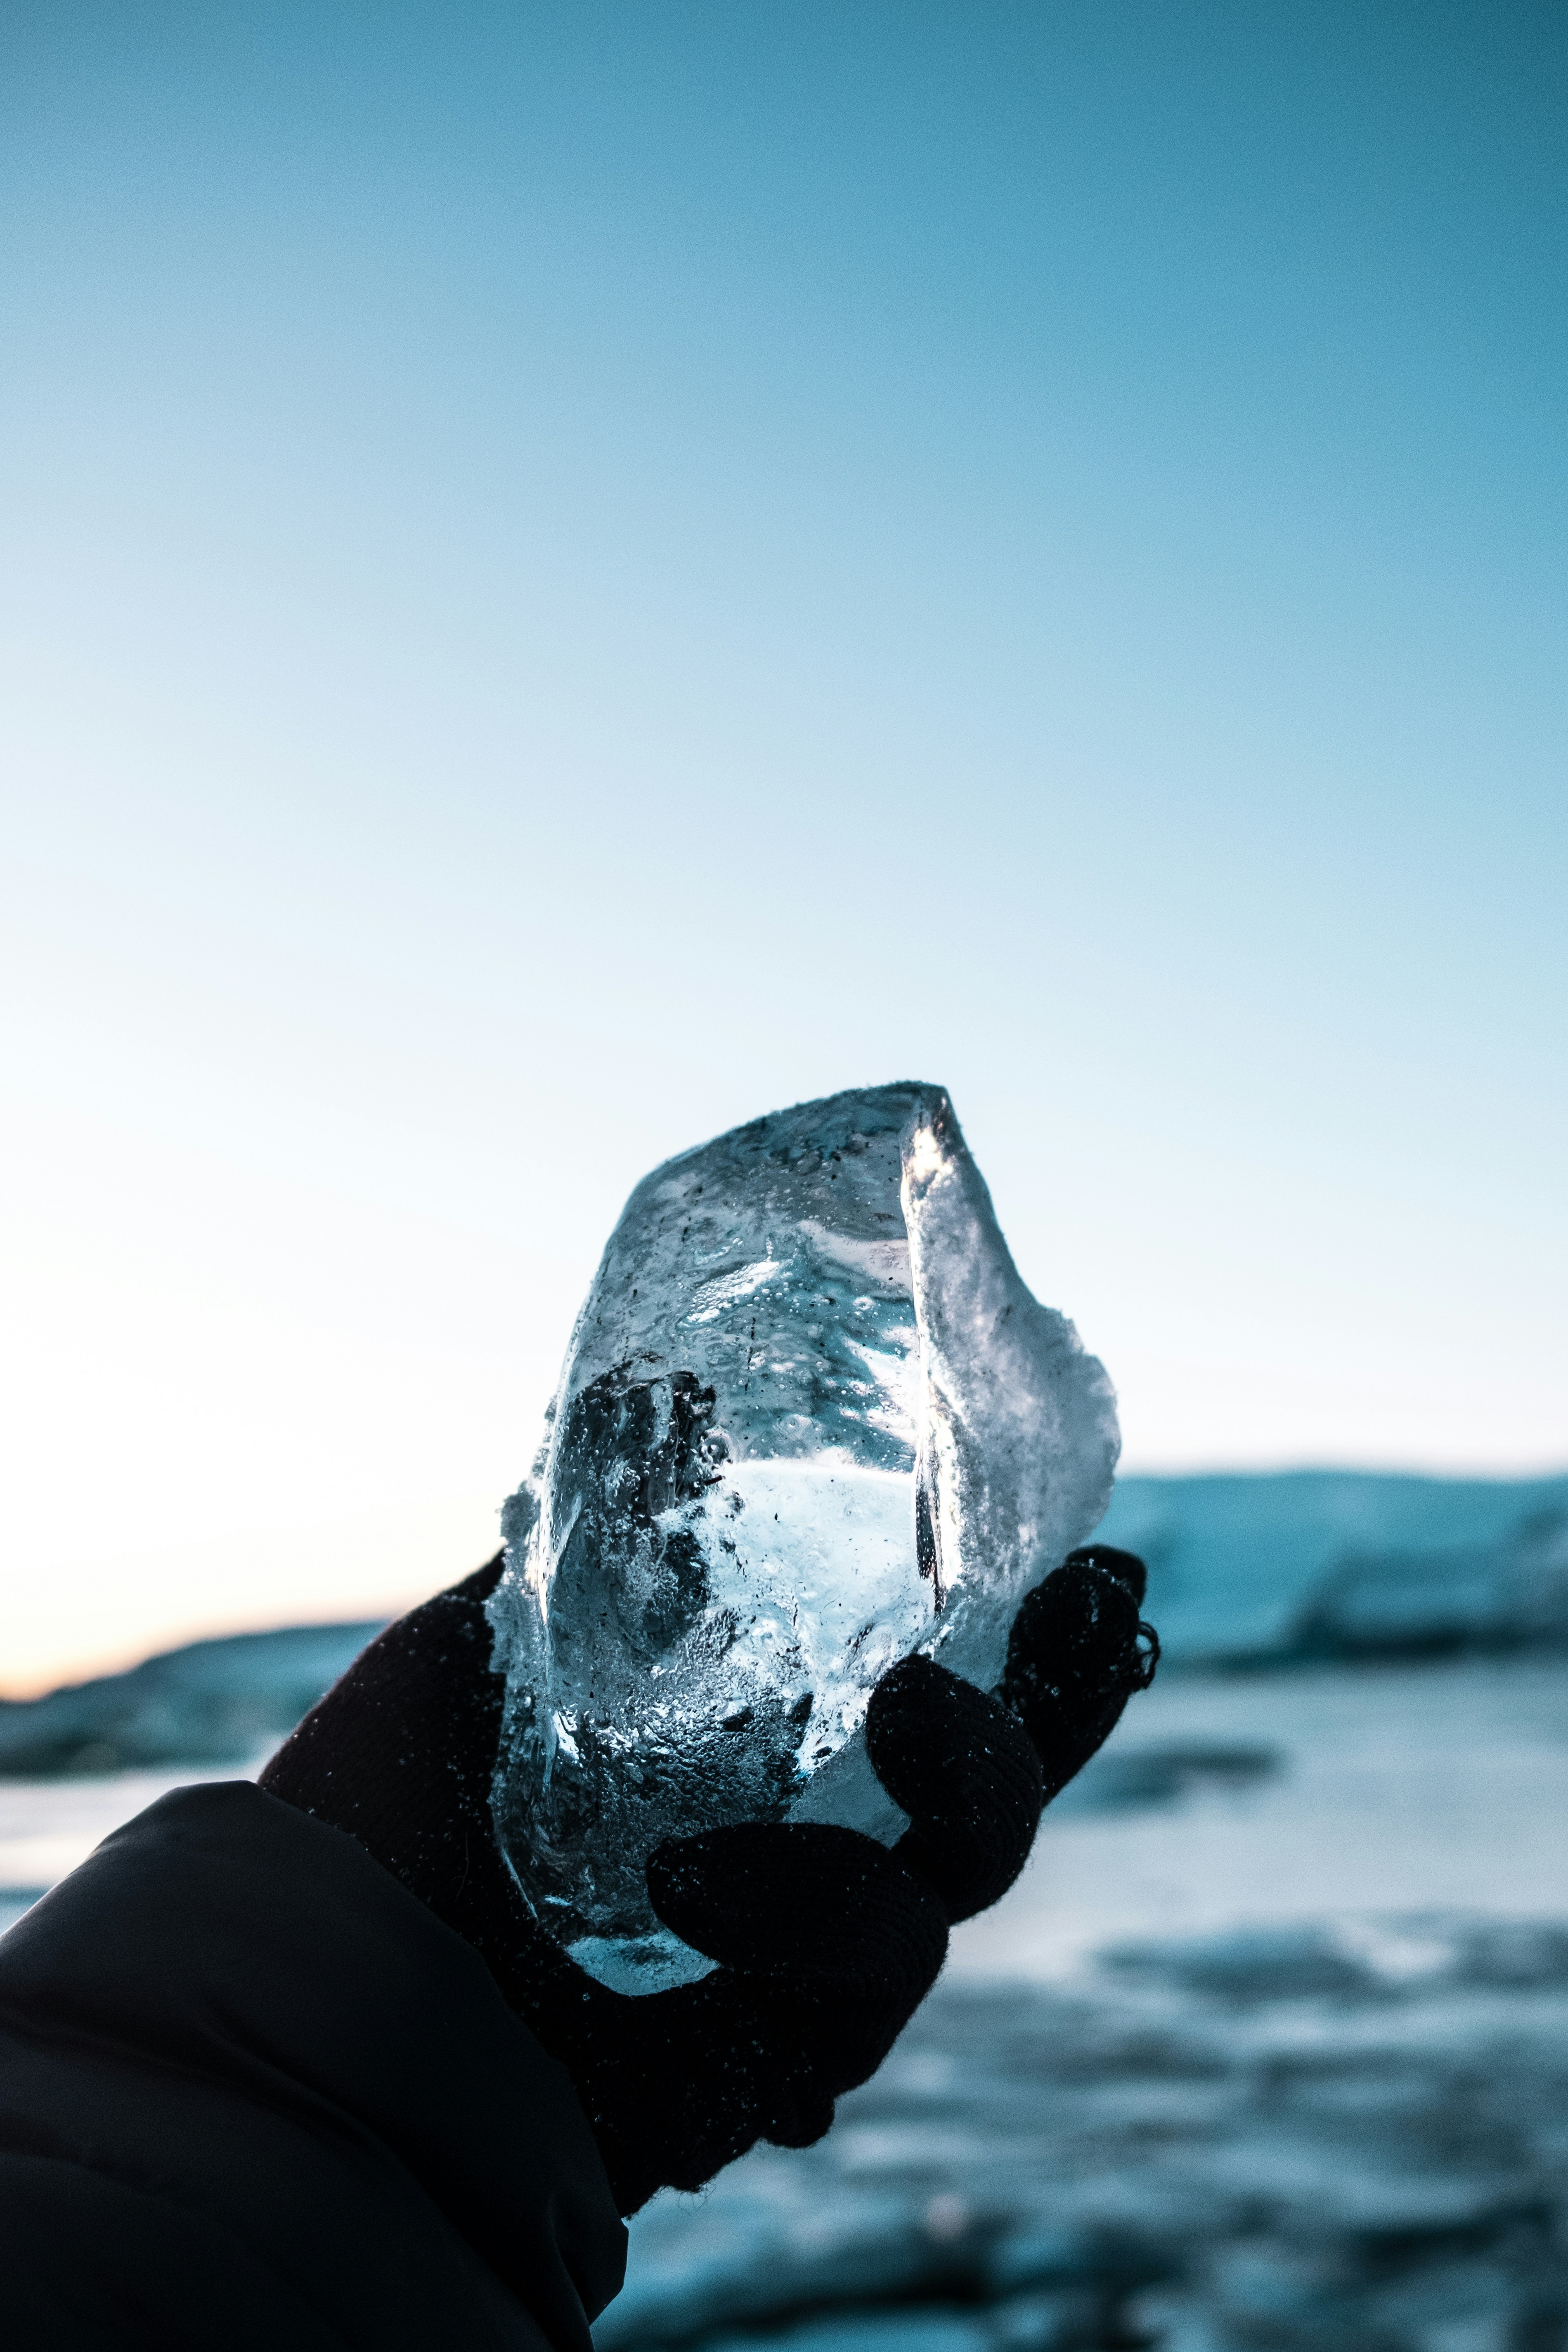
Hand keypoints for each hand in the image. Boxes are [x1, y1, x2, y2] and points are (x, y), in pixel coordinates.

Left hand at [259, 1544, 1155, 2212]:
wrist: (306, 1979)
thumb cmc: (384, 1809)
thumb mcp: (488, 1644)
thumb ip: (597, 1539)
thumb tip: (678, 1388)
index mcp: (759, 1761)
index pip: (941, 1701)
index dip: (1041, 1648)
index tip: (1100, 1569)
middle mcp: (796, 1860)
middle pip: (987, 1803)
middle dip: (1057, 1715)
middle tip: (1087, 1624)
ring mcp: (783, 1972)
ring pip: (945, 1899)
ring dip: (942, 1813)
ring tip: (862, 1744)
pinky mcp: (753, 2067)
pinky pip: (849, 2016)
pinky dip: (803, 1944)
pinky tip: (699, 1898)